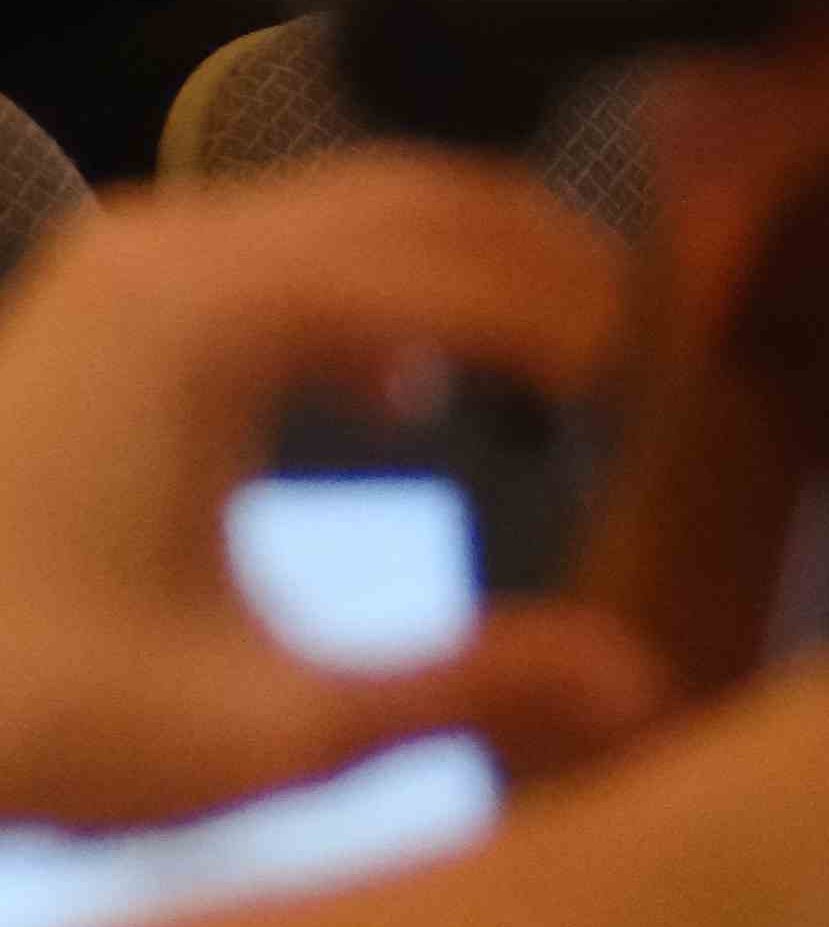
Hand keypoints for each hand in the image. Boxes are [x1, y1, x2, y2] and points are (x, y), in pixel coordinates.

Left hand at [0, 159, 658, 837]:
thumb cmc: (51, 714)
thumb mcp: (274, 730)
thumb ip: (466, 691)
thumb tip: (641, 685)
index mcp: (210, 323)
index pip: (451, 270)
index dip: (575, 321)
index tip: (668, 388)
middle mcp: (165, 255)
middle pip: (411, 197)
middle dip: (544, 263)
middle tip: (659, 348)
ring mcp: (127, 264)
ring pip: (348, 206)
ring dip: (469, 267)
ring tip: (576, 358)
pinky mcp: (108, 300)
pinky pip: (281, 245)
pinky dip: (378, 286)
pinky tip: (409, 395)